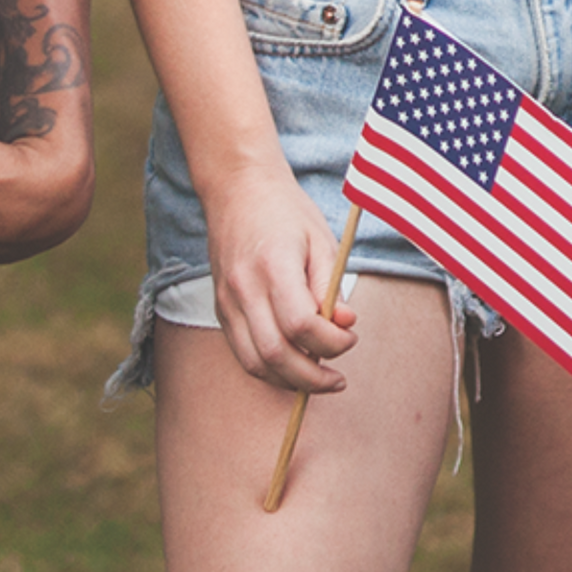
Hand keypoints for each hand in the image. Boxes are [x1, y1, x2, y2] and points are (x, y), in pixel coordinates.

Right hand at [203, 168, 360, 395]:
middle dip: (312, 378)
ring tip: (320, 379)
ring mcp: (227, 302)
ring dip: (290, 382)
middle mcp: (243, 289)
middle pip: (275, 354)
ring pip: (255, 364)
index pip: (300, 324)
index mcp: (273, 265)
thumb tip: (346, 326)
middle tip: (339, 379)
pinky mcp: (221, 310)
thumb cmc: (286, 211)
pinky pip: (243, 354)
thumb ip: (331, 287)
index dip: (330, 343)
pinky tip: (295, 367)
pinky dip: (270, 370)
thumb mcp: (320, 239)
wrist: (238, 190)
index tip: (351, 338)